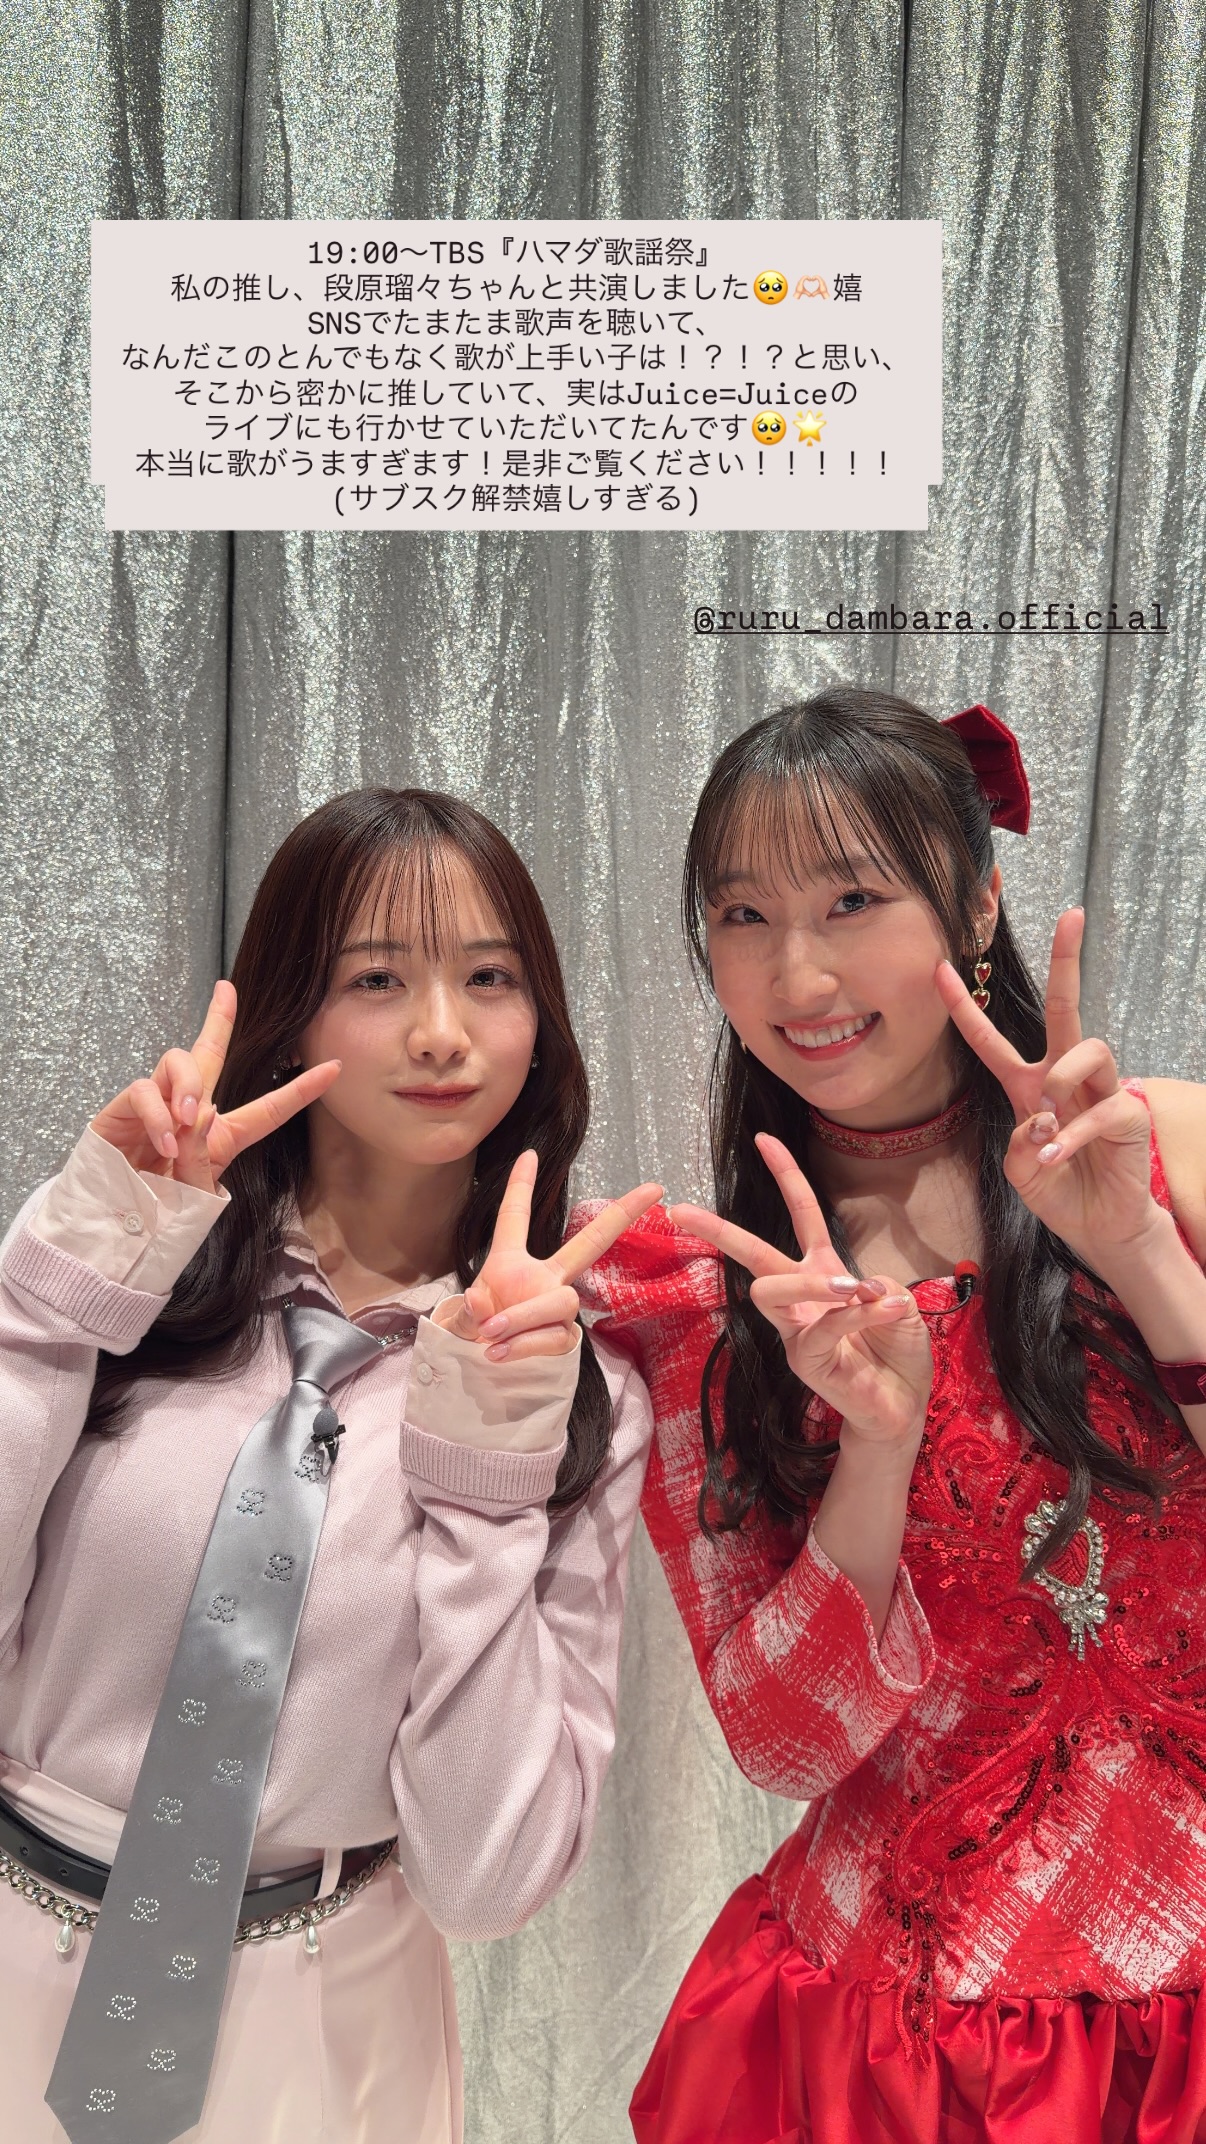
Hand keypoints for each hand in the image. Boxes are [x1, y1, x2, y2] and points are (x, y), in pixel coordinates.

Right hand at [90, 982, 340, 1194]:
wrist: (112, 1220)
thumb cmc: (157, 1208)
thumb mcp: (192, 1192)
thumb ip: (201, 1160)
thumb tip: (203, 1115)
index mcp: (221, 1136)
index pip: (267, 1109)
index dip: (299, 1089)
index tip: (333, 1068)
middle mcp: (190, 1111)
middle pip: (207, 1054)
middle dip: (218, 1019)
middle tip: (227, 990)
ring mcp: (157, 1104)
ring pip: (179, 1061)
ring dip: (188, 1088)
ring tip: (187, 1122)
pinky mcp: (124, 1107)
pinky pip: (144, 1090)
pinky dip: (157, 1113)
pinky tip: (164, 1141)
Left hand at [440, 1152, 662, 1363]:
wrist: (480, 1370)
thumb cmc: (473, 1333)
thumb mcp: (461, 1317)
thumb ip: (469, 1310)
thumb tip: (482, 1302)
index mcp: (511, 1262)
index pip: (515, 1218)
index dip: (521, 1186)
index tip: (529, 1154)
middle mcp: (544, 1278)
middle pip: (588, 1244)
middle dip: (622, 1215)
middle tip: (654, 1189)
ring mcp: (558, 1307)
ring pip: (561, 1301)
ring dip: (524, 1316)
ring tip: (492, 1333)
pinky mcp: (564, 1337)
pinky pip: (554, 1335)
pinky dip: (524, 1343)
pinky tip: (499, 1353)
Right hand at [669, 1134, 932, 1448]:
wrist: (902, 1406)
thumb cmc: (896, 1351)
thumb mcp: (899, 1303)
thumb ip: (878, 1287)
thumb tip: (856, 1289)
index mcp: (823, 1272)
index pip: (800, 1214)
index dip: (785, 1174)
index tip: (764, 1138)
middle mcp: (802, 1298)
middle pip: (752, 1254)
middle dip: (717, 1230)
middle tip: (680, 1211)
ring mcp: (797, 1330)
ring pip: (771, 1289)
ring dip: (814, 1282)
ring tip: (855, 1291)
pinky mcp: (805, 1360)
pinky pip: (825, 1325)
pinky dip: (861, 1314)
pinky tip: (887, 1311)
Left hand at [935, 908, 1155, 1258]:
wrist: (1100, 1227)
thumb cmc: (1059, 1190)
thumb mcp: (1020, 1168)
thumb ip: (1021, 1140)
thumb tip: (1044, 1115)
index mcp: (1028, 1085)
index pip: (991, 1041)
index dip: (964, 1007)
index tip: (938, 969)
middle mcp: (1065, 1077)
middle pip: (1064, 1006)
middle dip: (1066, 960)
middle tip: (1071, 915)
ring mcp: (1101, 1089)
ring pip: (1087, 1048)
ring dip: (1062, 1080)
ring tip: (1051, 1121)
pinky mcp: (1130, 1112)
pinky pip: (1101, 1108)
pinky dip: (1074, 1137)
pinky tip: (1060, 1159)